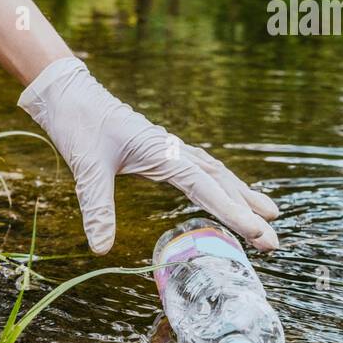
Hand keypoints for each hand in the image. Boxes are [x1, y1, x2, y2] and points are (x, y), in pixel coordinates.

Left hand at [19, 57, 279, 254]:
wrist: (67, 93)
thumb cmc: (79, 124)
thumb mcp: (87, 168)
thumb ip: (97, 208)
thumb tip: (101, 249)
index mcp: (163, 152)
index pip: (208, 188)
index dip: (235, 213)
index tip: (260, 234)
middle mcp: (173, 149)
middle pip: (221, 182)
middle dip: (248, 210)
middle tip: (275, 239)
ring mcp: (168, 148)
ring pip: (214, 173)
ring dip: (240, 194)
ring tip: (268, 214)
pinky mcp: (157, 150)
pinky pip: (199, 169)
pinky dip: (217, 183)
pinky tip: (223, 191)